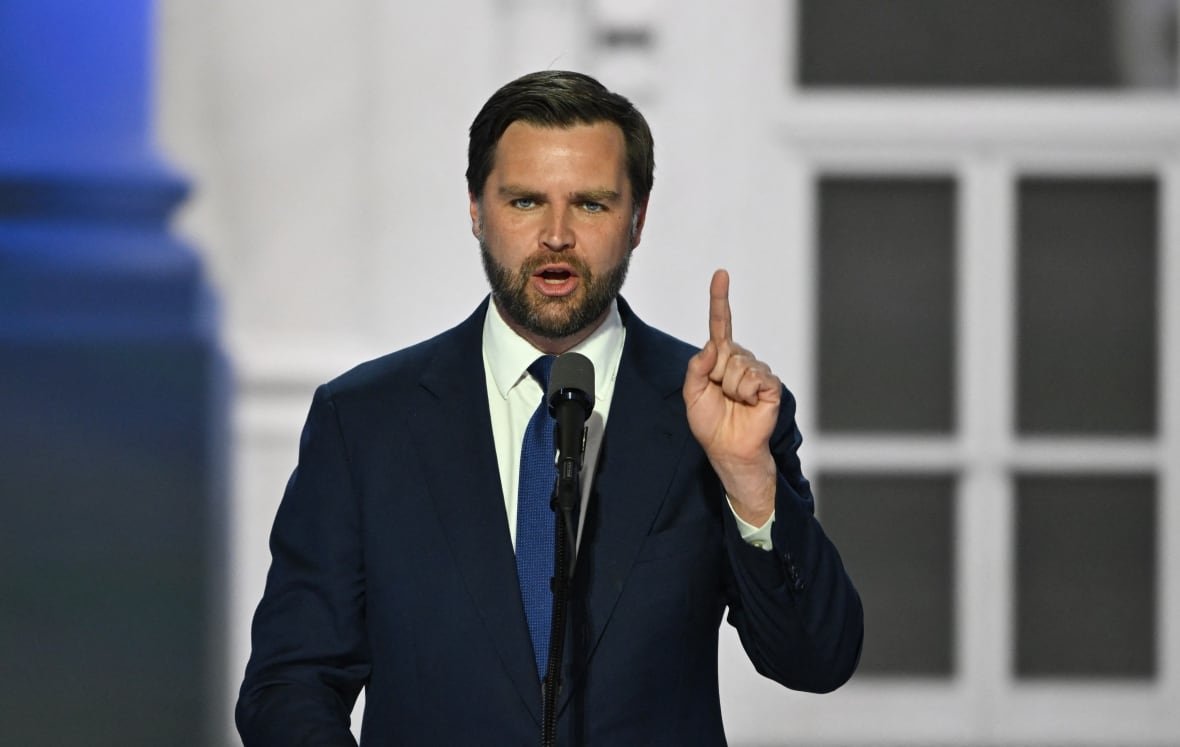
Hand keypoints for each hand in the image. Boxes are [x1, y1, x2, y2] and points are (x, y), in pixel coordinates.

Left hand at [683, 269, 780, 525]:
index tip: (721, 274)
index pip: (720, 324)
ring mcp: (757, 371)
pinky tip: (749, 404)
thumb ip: (696, 367)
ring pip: (739, 366)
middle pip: (726, 351)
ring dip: (731, 389)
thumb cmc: (710, 423)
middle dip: (717, 376)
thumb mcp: (692, 393)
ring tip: (734, 404)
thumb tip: (711, 347)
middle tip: (721, 397)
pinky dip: (747, 393)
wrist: (728, 448)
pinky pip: (754, 378)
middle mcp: (740, 360)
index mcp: (719, 359)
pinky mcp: (770, 384)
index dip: (720, 299)